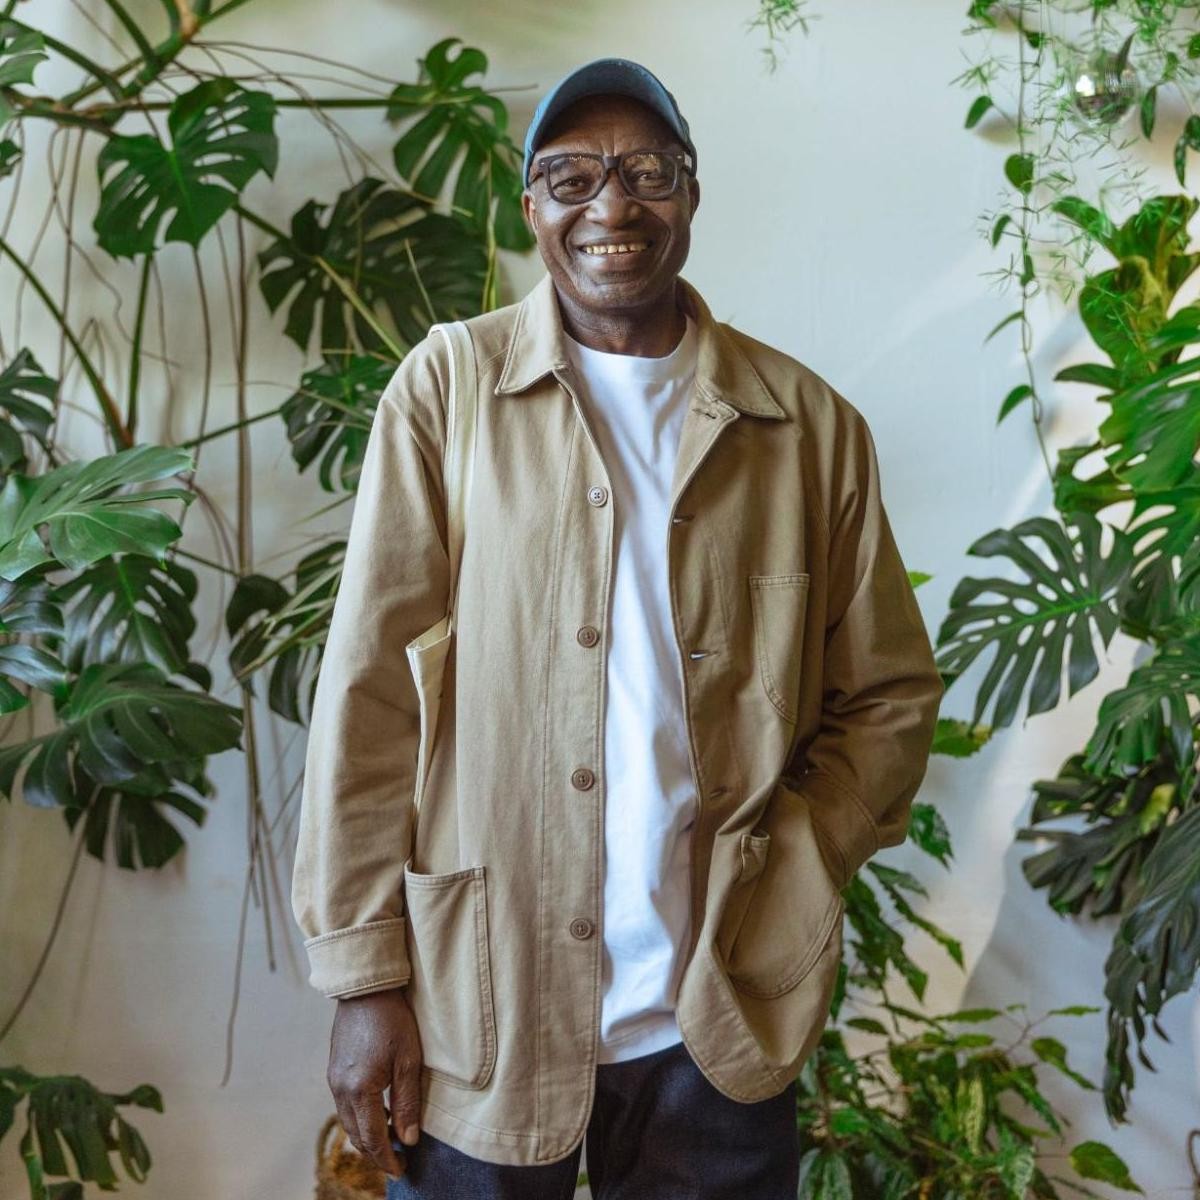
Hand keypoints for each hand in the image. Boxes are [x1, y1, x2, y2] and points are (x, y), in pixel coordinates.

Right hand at [327, 986, 422, 1178]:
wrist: (366, 990)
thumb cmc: (392, 1020)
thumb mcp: (408, 1061)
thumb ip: (407, 1102)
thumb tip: (409, 1139)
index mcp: (360, 1090)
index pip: (372, 1138)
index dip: (387, 1159)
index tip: (401, 1171)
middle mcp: (340, 1090)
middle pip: (356, 1135)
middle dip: (376, 1152)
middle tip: (397, 1161)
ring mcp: (333, 1080)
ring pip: (348, 1122)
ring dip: (367, 1136)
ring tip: (390, 1138)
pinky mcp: (334, 1070)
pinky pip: (345, 1106)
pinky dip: (360, 1117)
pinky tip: (378, 1112)